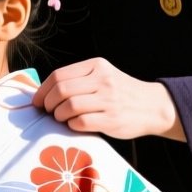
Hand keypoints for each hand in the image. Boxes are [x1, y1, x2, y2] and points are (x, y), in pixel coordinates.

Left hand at [33, 58, 184, 141]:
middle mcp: (102, 80)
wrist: (153, 106)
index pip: (59, 75)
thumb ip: (79, 80)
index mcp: (97, 66)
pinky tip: (75, 125)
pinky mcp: (112, 118)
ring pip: (69, 106)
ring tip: (61, 118)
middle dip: (47, 103)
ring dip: (58, 115)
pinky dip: (72, 125)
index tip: (37, 101)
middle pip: (61, 90)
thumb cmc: (121, 93)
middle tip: (47, 111)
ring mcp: (108, 99)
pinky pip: (81, 122)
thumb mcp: (103, 76)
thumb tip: (44, 92)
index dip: (42, 90)